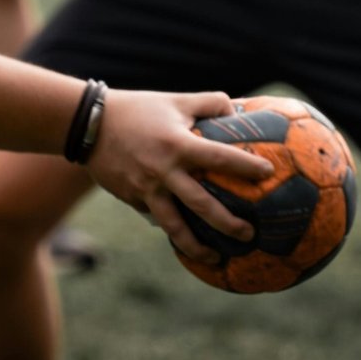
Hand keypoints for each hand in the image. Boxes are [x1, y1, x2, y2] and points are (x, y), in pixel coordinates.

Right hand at [87, 90, 274, 262]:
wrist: (91, 126)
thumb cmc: (140, 109)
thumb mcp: (177, 100)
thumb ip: (210, 103)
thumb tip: (237, 110)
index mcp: (179, 144)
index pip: (220, 157)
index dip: (246, 166)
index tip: (269, 173)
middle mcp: (164, 171)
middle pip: (202, 205)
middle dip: (227, 223)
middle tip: (249, 235)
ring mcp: (146, 189)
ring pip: (175, 226)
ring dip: (196, 246)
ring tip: (216, 258)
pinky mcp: (133, 199)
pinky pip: (157, 217)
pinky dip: (172, 229)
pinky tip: (186, 238)